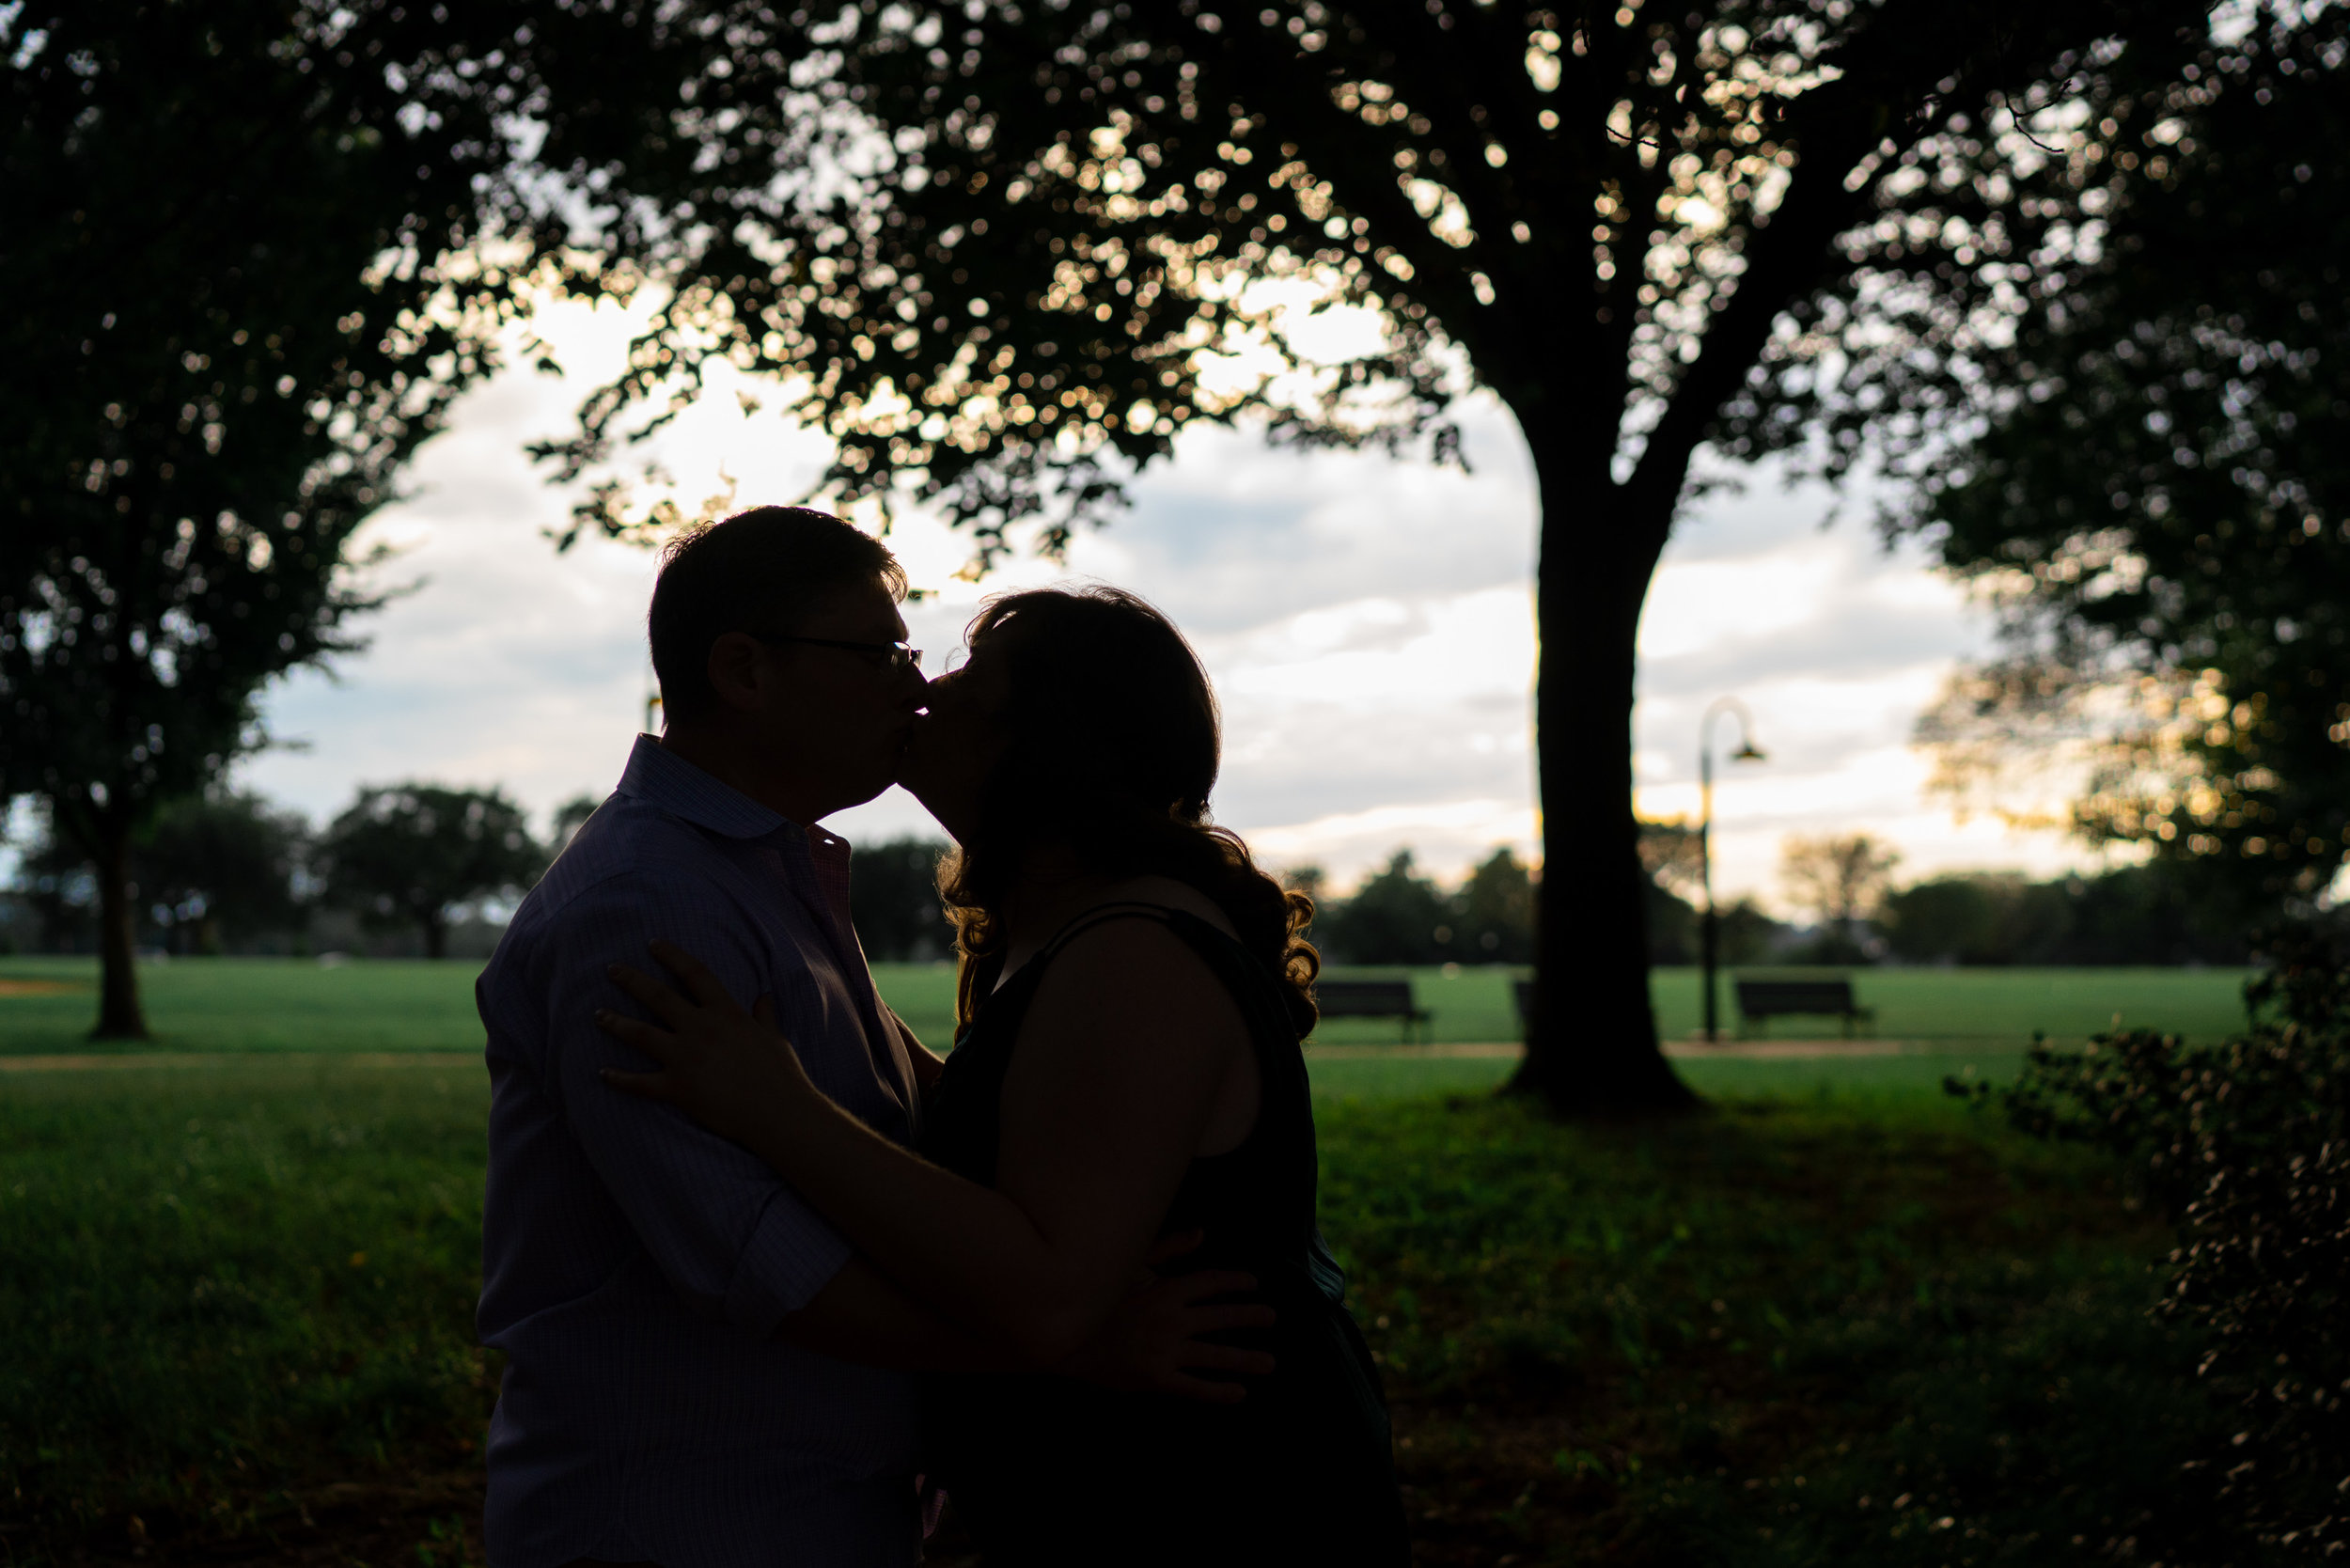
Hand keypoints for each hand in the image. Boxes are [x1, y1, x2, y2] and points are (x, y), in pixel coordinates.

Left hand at [597, 938, 814, 1148]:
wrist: (779, 1112)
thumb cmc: (782, 1074)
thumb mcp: (775, 1037)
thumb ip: (764, 1015)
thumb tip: (764, 996)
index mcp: (726, 1012)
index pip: (694, 973)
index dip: (672, 956)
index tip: (653, 944)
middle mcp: (701, 1029)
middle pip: (658, 996)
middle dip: (631, 980)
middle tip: (611, 969)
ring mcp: (686, 1058)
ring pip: (640, 1034)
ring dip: (616, 1022)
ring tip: (598, 1014)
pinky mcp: (677, 1089)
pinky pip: (639, 1083)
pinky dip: (619, 1079)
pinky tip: (602, 1073)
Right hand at [1059, 1229, 1276, 1403]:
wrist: (1066, 1340)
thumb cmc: (1098, 1301)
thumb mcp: (1130, 1267)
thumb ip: (1167, 1249)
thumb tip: (1201, 1233)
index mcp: (1166, 1290)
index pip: (1211, 1283)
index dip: (1236, 1282)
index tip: (1254, 1283)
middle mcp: (1171, 1320)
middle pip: (1221, 1317)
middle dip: (1250, 1316)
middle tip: (1272, 1317)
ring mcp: (1165, 1351)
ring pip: (1215, 1355)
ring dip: (1246, 1359)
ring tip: (1269, 1363)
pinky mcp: (1156, 1379)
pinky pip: (1194, 1387)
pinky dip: (1218, 1392)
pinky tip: (1239, 1393)